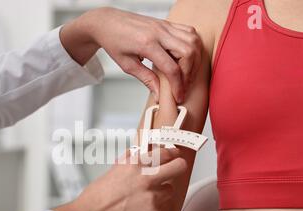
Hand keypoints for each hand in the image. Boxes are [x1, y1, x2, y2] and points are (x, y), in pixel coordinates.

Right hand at [54, 148, 186, 210]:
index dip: (172, 155)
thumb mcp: (113, 171)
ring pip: (169, 191)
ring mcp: (152, 198)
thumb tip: (138, 152)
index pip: (165, 153)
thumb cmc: (96, 197)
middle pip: (179, 167)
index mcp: (135, 165)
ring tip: (144, 199)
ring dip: (161, 194)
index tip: (173, 157)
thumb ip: (130, 161)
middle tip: (174, 171)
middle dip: (178, 167)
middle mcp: (146, 178)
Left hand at [60, 7, 201, 102]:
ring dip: (195, 60)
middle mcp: (159, 33)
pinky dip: (193, 46)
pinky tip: (187, 58)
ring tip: (187, 73)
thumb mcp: (127, 65)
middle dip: (190, 73)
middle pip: (188, 53)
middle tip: (183, 86)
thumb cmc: (114, 42)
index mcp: (147, 44)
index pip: (171, 68)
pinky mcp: (167, 23)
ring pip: (193, 41)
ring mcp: (165, 26)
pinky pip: (189, 32)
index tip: (178, 96)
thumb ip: (146, 79)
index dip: (178, 85)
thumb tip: (159, 94)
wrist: (108, 23)